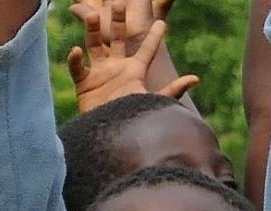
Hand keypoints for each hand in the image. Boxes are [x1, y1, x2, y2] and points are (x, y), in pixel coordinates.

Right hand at [69, 4, 196, 113]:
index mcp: (135, 72)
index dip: (155, 37)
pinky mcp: (84, 84)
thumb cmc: (133, 119)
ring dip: (91, 31)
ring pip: (93, 46)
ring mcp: (99, 75)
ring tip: (91, 15)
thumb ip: (172, 90)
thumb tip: (196, 78)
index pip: (147, 50)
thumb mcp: (153, 102)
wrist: (111, 137)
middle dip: (117, 21)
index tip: (162, 22)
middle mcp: (117, 68)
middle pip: (116, 39)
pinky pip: (77, 68)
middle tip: (119, 3)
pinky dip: (74, 60)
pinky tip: (75, 50)